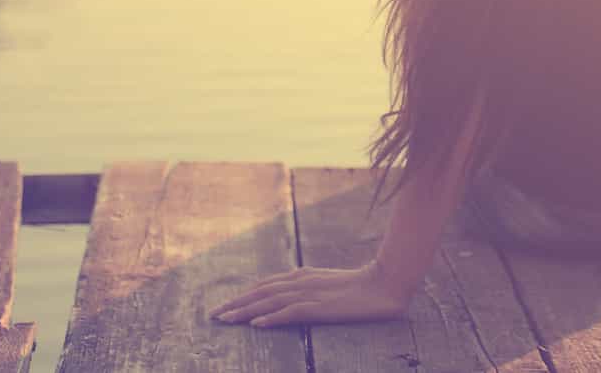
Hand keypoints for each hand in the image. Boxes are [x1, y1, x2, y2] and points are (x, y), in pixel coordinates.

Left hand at [208, 261, 414, 327]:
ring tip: (225, 320)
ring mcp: (311, 293)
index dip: (243, 296)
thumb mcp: (329, 286)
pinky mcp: (322, 306)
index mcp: (303, 276)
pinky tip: (257, 324)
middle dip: (236, 304)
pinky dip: (272, 317)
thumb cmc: (362, 286)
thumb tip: (287, 301)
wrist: (387, 282)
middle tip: (214, 315)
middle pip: (261, 292)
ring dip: (245, 311)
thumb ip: (309, 289)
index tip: (225, 307)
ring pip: (270, 301)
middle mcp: (302, 281)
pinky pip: (292, 312)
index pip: (265, 285)